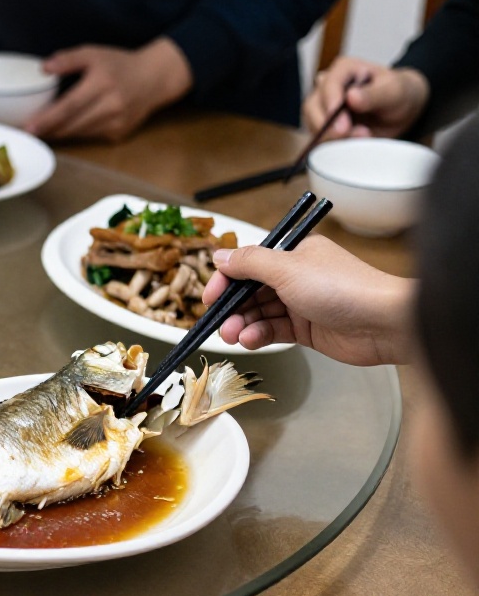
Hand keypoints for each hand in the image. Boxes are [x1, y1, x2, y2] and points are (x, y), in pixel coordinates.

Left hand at [26, 38, 192, 141]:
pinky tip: (66, 127)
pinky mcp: (119, 134)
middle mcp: (111, 105)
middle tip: (27, 132)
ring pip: (79, 134)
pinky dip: (76, 133)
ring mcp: (117, 123)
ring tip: (41, 130)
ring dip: (59, 133)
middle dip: (48, 130)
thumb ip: (68, 59)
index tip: (28, 127)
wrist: (154, 79)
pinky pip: (90, 137)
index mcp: (102, 83)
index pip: (69, 106)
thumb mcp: (94, 53)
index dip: (47, 119)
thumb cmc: (119, 65)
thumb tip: (43, 68)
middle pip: (72, 124)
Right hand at [202, 235, 413, 365]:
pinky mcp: (307, 329)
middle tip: (220, 324)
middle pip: (251, 291)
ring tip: (234, 335)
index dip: (226, 281)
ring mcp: (302, 304)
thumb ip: (250, 263)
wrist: (385, 323)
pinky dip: (259, 336)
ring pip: (260, 313)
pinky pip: (273, 331)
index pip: (249, 264)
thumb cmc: (343, 288)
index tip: (209, 297)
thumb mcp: (288, 269)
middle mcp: (296, 277)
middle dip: (232, 308)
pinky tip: (252, 340)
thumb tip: (219, 256)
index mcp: (294, 254)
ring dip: (243, 324)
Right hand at [305, 57, 429, 140]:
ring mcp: (323, 106)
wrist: (401, 111)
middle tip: (348, 134)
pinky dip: (334, 143)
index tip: (341, 123)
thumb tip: (351, 97)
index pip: (329, 84)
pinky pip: (319, 136)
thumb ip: (374, 94)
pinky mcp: (324, 124)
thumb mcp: (394, 91)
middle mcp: (328, 86)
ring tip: (362, 136)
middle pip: (313, 105)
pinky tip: (353, 141)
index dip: (331, 103)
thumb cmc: (398, 94)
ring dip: (332, 135)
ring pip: (312, 122)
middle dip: (328, 124)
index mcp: (344, 69)